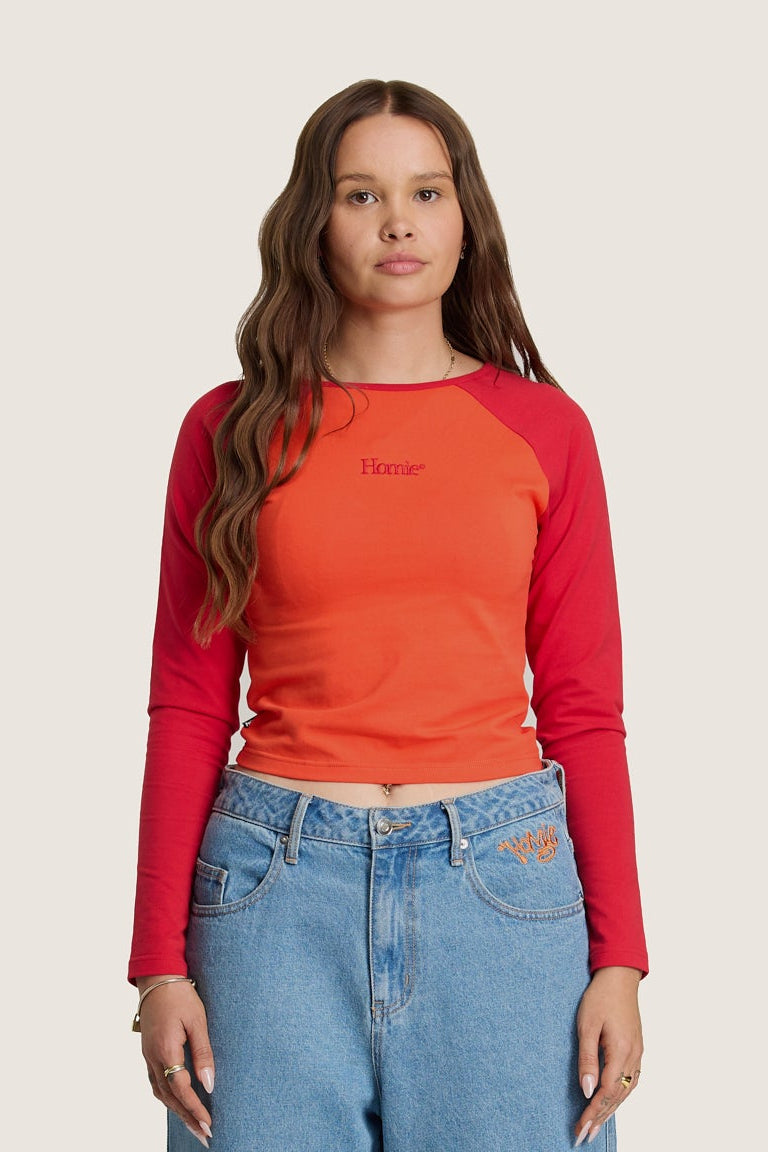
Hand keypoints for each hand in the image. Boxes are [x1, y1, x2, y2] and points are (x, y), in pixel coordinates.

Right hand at [137, 975, 214, 1147]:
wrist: (157, 977)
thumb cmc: (180, 995)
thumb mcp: (197, 1020)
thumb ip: (203, 1053)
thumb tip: (209, 1083)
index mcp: (166, 1050)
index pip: (181, 1089)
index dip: (195, 1109)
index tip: (209, 1124)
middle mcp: (153, 1058)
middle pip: (169, 1097)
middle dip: (187, 1118)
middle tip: (205, 1135)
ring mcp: (147, 1056)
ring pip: (160, 1093)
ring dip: (177, 1111)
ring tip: (194, 1125)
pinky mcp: (148, 1052)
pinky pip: (156, 1082)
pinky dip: (168, 1097)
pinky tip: (178, 1102)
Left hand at [574, 966, 642, 1146]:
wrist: (619, 976)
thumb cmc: (600, 997)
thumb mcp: (587, 1025)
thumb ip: (587, 1059)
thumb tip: (587, 1090)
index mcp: (621, 1051)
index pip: (606, 1091)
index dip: (592, 1112)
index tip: (579, 1128)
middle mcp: (634, 1056)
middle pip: (618, 1096)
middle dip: (600, 1117)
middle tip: (585, 1136)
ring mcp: (638, 1053)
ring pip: (626, 1091)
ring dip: (611, 1110)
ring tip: (596, 1125)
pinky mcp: (637, 1049)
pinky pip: (632, 1080)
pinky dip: (621, 1095)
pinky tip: (613, 1102)